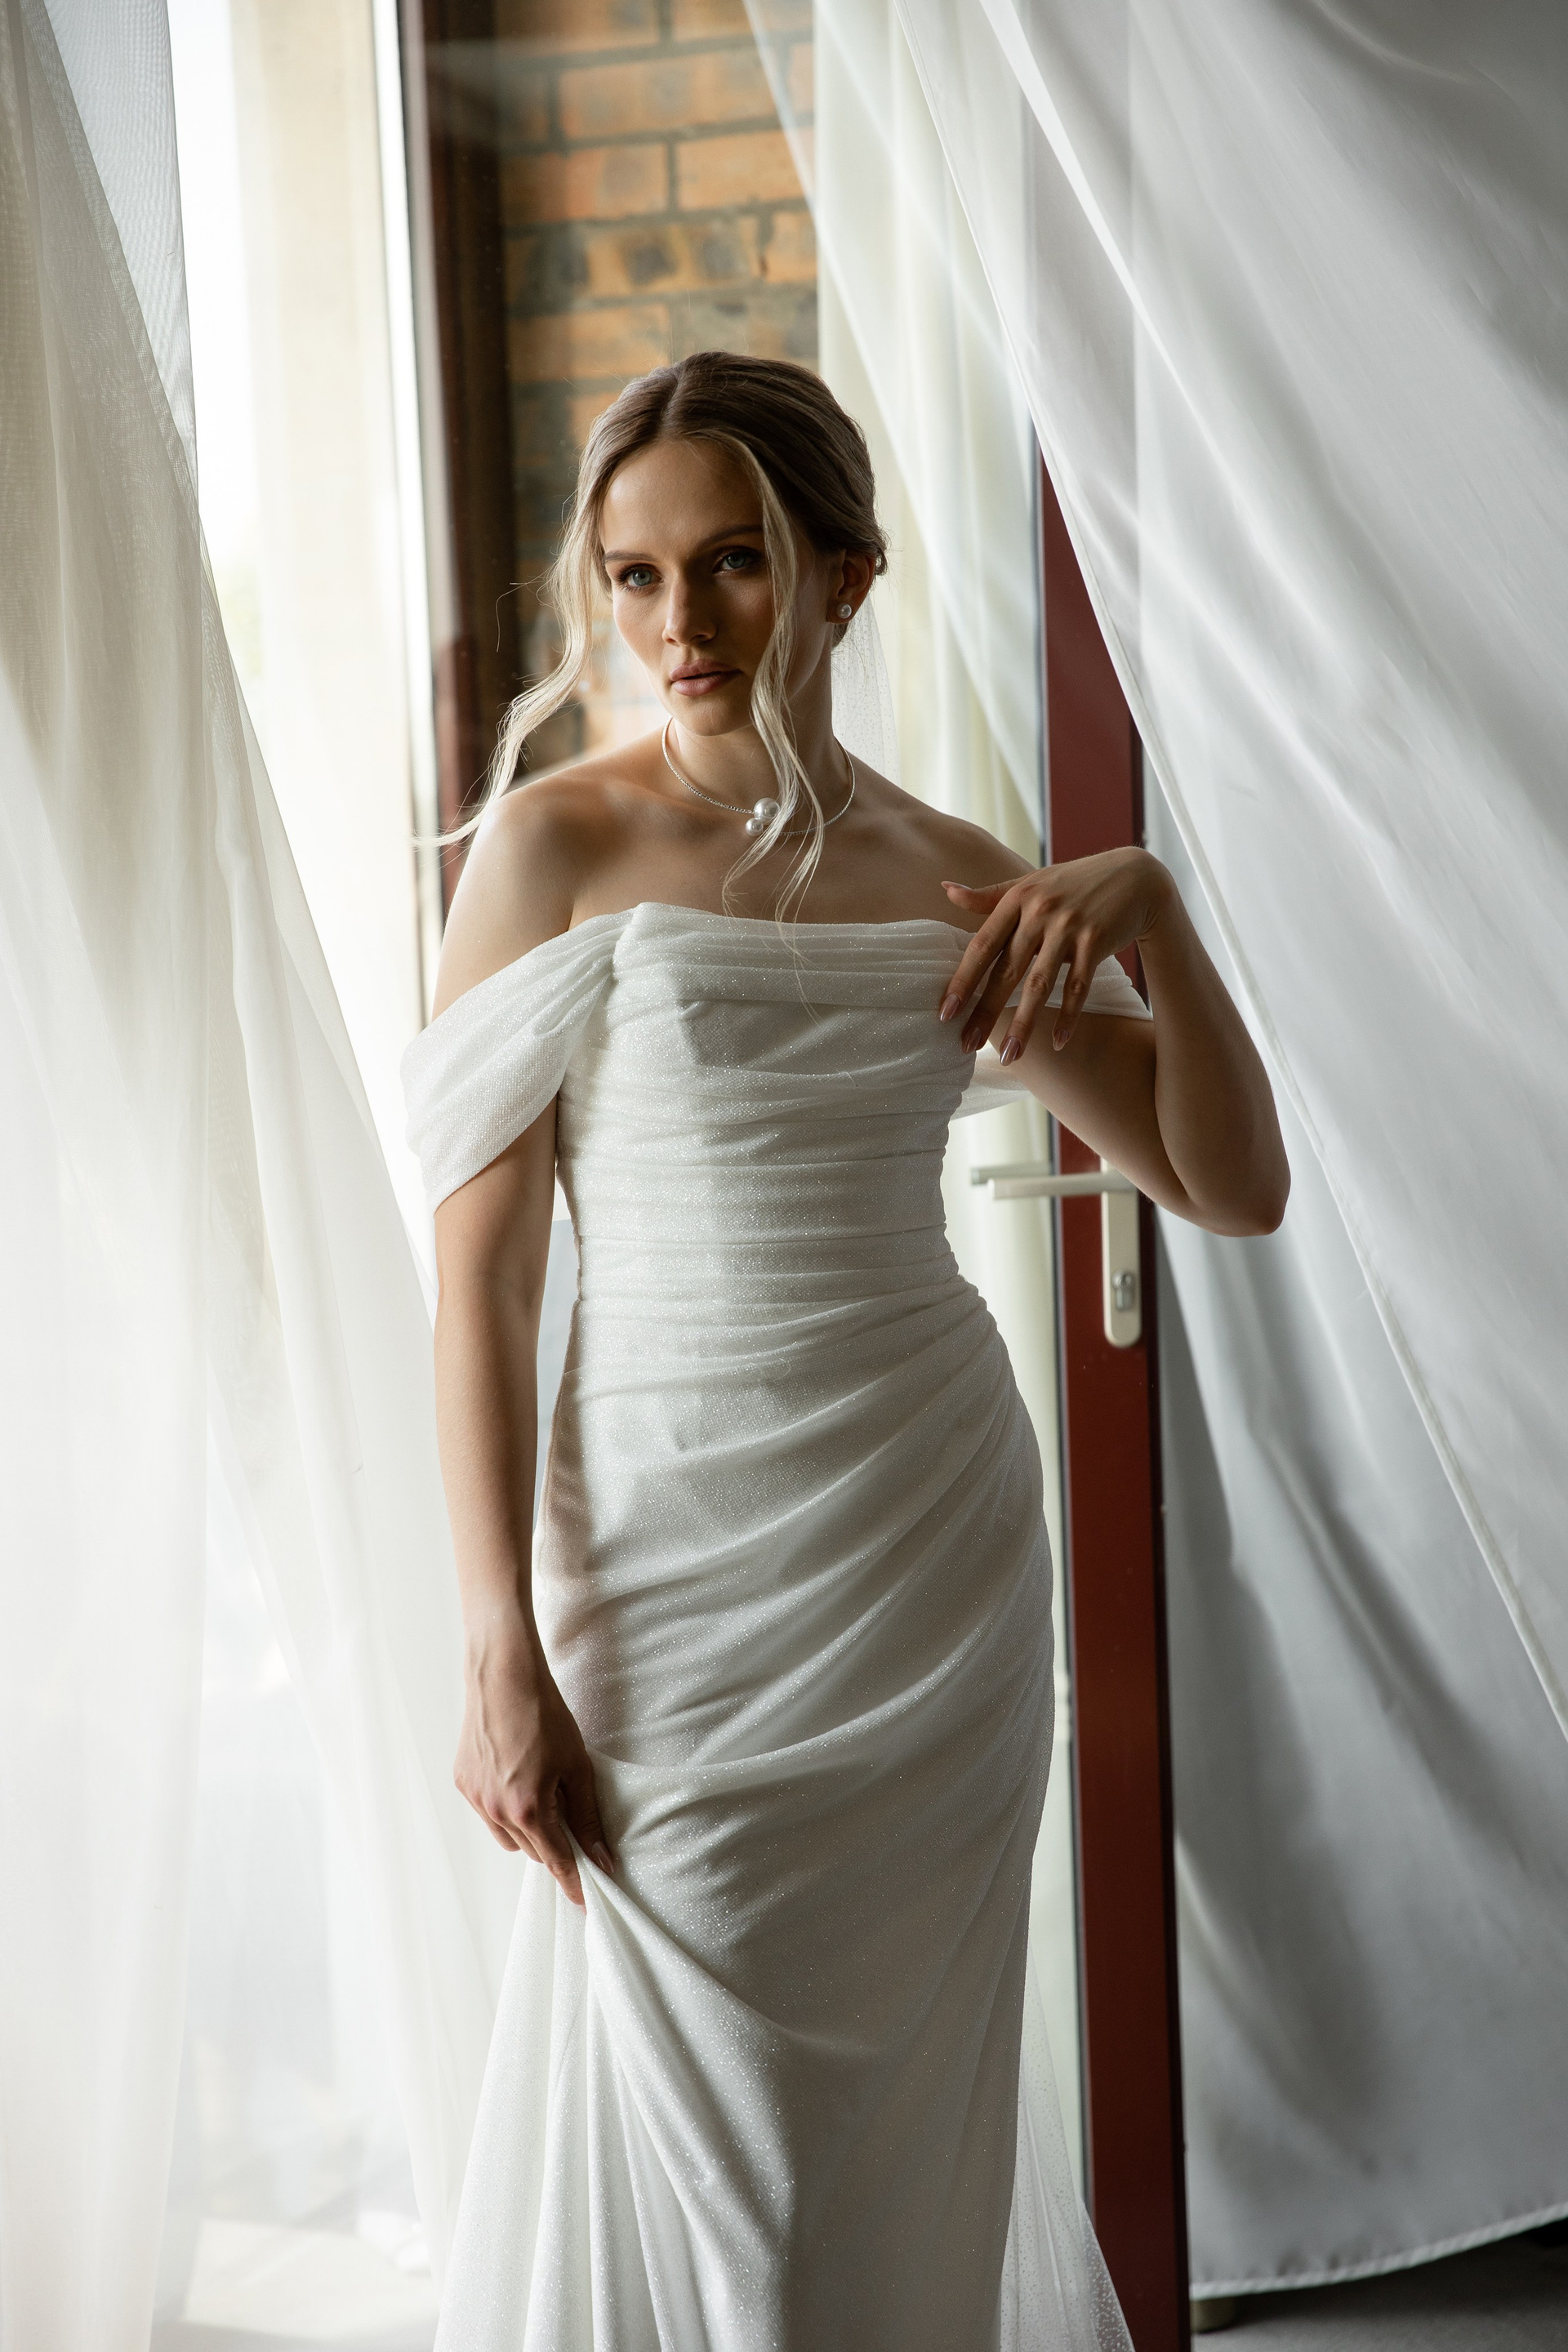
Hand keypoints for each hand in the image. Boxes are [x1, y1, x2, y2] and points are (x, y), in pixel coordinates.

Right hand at [454, 1621, 612, 1905]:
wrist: (504, 1677)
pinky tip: (518, 1778)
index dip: (574, 1882)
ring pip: (507, 1837)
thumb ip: (587, 1818)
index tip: (586, 1902)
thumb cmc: (545, 1716)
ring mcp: (475, 1798)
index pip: (556, 1860)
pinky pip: (489, 1814)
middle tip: (572, 1825)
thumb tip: (602, 1858)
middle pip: (532, 1851)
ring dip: (528, 1830)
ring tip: (543, 1794)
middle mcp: (496, 1810)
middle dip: (554, 1846)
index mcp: (528, 1809)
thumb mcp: (577, 1767)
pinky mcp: (463, 1783)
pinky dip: (506, 1809)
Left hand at [939, 850, 1170, 1058]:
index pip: (982, 945)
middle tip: (965, 1045)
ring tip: (1009, 1056)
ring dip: (1023, 1025)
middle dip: (984, 1011)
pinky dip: (1068, 1016)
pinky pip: (1078, 986)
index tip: (945, 1013)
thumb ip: (989, 895)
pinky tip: (1057, 1043)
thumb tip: (945, 889)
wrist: (1134, 877)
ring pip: (1040, 984)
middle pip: (1006, 971)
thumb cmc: (1073, 884)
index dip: (962, 980)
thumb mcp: (1030, 883)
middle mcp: (1039, 910)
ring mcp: (1069, 926)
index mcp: (1017, 898)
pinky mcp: (1096, 940)